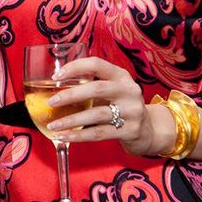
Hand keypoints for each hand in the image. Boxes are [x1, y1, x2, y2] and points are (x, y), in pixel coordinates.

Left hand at [45, 57, 170, 157]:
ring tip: (53, 125)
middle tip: (52, 102)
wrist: (149, 130)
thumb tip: (55, 87)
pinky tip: (64, 137)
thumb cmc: (121, 107)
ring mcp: (132, 111)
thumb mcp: (112, 91)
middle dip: (71, 95)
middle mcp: (129, 91)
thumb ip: (91, 86)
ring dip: (71, 120)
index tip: (56, 76)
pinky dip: (79, 136)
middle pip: (97, 88)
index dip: (75, 67)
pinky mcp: (130, 130)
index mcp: (121, 76)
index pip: (97, 64)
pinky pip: (99, 133)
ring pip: (96, 114)